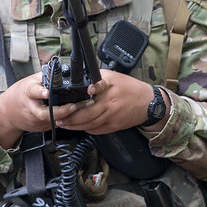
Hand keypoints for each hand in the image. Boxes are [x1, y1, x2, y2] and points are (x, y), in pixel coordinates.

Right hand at [0, 72, 85, 148]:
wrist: (6, 113)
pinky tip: (73, 116)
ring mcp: (36, 120)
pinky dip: (64, 120)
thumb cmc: (20, 95)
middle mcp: (32, 108)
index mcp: (29, 93)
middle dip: (61, 111)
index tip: (48, 92)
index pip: (34, 92)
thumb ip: (44, 77)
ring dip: (67, 116)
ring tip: (79, 109)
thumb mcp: (30, 81)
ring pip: (53, 121)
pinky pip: (55, 124)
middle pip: (46, 113)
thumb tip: (58, 69)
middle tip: (74, 106)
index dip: (41, 92)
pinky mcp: (41, 127)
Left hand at [55, 70, 169, 134]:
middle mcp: (110, 102)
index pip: (97, 87)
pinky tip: (79, 127)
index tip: (80, 93)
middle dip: (70, 117)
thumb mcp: (113, 77)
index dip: (89, 90)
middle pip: (87, 113)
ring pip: (89, 124)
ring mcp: (112, 116)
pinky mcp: (114, 126)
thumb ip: (97, 79)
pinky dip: (86, 129)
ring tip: (64, 124)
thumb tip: (81, 80)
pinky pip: (97, 130)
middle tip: (59, 117)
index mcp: (109, 87)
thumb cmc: (129, 88)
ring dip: (75, 125)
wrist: (148, 103)